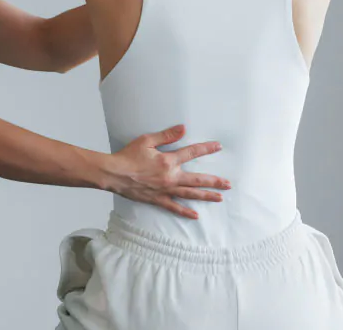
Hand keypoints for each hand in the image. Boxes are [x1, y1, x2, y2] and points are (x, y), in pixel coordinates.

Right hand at [104, 125, 229, 218]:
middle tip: (228, 184)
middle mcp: (170, 177)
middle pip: (197, 180)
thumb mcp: (146, 140)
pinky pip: (174, 207)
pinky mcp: (157, 199)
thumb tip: (183, 128)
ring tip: (219, 198)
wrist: (114, 173)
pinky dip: (185, 211)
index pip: (192, 152)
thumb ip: (166, 135)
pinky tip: (195, 215)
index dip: (206, 149)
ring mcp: (165, 190)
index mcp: (168, 161)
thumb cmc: (128, 156)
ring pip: (190, 194)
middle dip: (214, 181)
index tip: (218, 146)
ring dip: (206, 196)